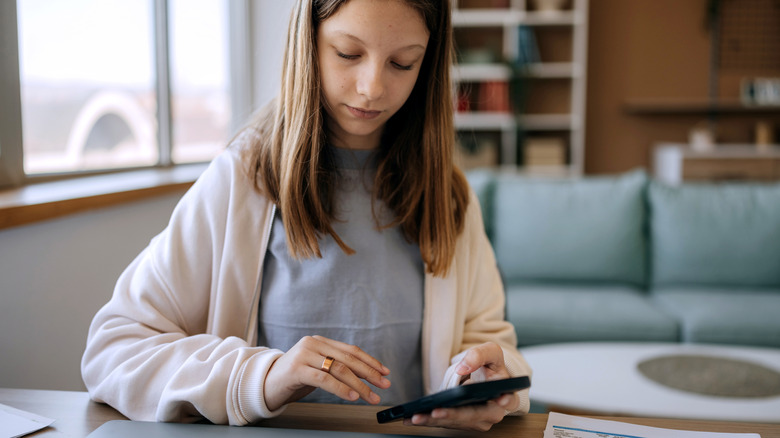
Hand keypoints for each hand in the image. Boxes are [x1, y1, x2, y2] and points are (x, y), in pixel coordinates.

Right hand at [263, 335, 390, 410]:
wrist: (264, 384)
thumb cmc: (293, 378)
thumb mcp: (318, 369)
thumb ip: (336, 367)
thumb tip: (366, 375)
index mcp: (320, 341)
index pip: (351, 350)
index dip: (370, 361)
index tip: (384, 372)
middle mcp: (313, 344)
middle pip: (348, 359)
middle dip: (369, 373)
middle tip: (384, 385)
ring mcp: (304, 355)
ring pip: (339, 369)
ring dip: (358, 384)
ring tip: (370, 396)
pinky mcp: (297, 369)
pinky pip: (324, 379)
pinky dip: (341, 388)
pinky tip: (352, 396)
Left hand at [403, 342, 519, 431]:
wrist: (483, 376)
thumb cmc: (489, 366)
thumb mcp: (490, 352)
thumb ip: (479, 355)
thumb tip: (463, 367)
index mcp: (505, 394)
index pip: (507, 399)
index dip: (503, 401)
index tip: (498, 400)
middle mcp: (493, 412)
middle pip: (473, 416)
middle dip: (453, 415)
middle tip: (435, 412)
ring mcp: (477, 420)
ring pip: (456, 422)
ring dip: (435, 421)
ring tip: (417, 416)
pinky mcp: (461, 422)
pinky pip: (445, 423)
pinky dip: (429, 421)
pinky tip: (412, 418)